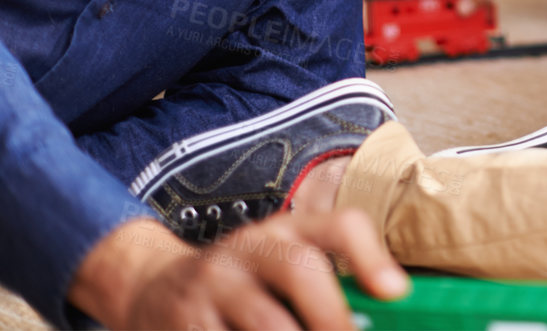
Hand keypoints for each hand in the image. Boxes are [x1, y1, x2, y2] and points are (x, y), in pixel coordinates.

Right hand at [70, 211, 406, 330]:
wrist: (152, 288)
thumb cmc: (242, 283)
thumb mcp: (281, 265)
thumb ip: (327, 287)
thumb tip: (385, 311)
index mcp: (286, 232)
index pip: (339, 224)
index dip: (370, 256)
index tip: (395, 293)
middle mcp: (249, 249)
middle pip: (301, 269)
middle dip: (331, 315)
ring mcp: (212, 286)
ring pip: (265, 321)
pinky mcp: (184, 322)